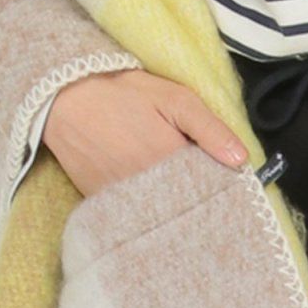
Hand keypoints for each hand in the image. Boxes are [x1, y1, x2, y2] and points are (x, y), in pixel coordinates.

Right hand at [43, 69, 246, 196]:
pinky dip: (142, 209)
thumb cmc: (124, 93)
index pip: (206, 189)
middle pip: (182, 206)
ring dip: (169, 207)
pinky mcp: (99, 201)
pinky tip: (150, 198)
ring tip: (177, 194)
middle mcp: (145, 188)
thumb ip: (210, 130)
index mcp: (169, 164)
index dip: (218, 187)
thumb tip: (241, 161)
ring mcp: (120, 198)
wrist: (66, 96)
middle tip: (202, 189)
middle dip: (195, 200)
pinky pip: (129, 214)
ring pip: (157, 213)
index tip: (227, 185)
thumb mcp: (176, 100)